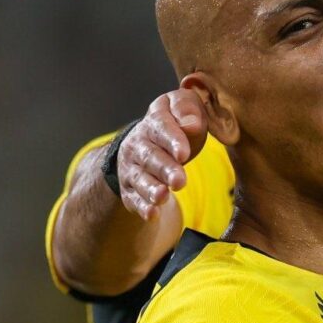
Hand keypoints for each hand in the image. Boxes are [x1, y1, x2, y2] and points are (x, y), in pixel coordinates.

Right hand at [118, 89, 208, 219]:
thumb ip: (186, 110)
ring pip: (140, 180)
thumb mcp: (181, 108)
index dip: (172, 141)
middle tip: (179, 181)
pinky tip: (152, 214)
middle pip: (150, 157)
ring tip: (162, 196)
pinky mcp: (131, 190)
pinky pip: (134, 200)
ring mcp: (132, 169)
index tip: (183, 153)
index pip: (161, 129)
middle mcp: (138, 146)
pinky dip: (142, 207)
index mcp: (153, 123)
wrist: (144, 143)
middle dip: (165, 170)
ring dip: (151, 189)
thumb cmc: (173, 127)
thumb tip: (192, 124)